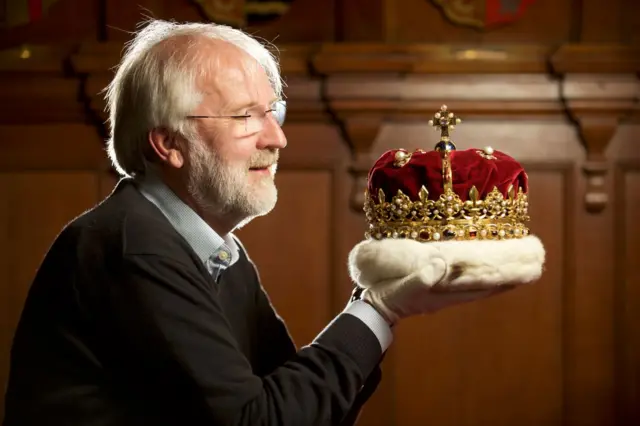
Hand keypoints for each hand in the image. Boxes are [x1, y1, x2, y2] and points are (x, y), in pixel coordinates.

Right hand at [348, 238, 516, 324]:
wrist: (375, 310)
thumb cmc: (387, 297)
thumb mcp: (402, 287)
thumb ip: (421, 277)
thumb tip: (442, 264)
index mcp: (443, 294)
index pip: (480, 287)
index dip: (502, 279)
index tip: (523, 271)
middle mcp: (448, 296)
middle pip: (484, 288)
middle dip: (506, 279)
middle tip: (528, 268)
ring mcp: (443, 295)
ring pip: (477, 287)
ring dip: (495, 279)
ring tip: (511, 270)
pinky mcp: (435, 291)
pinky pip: (464, 285)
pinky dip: (478, 278)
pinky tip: (479, 272)